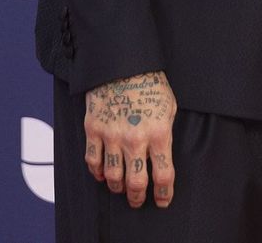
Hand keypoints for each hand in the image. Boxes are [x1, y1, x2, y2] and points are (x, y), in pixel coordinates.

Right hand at [84, 71, 177, 208]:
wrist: (122, 62)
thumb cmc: (149, 82)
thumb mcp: (169, 107)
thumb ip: (165, 133)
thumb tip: (161, 156)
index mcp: (159, 133)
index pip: (164, 175)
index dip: (164, 193)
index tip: (163, 200)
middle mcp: (135, 138)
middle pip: (136, 182)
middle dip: (138, 197)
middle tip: (138, 200)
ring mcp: (112, 135)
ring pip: (113, 177)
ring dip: (117, 188)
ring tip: (120, 188)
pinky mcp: (94, 128)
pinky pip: (92, 160)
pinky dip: (96, 172)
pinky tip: (102, 174)